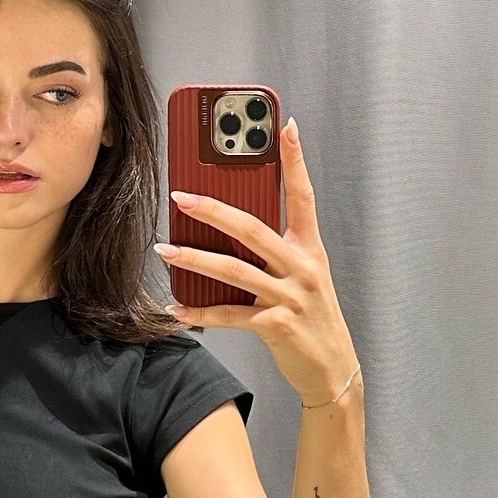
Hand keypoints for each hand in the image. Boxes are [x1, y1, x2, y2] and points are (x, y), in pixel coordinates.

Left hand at [155, 115, 360, 405]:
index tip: (284, 127)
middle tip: (181, 197)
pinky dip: (199, 312)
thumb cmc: (312, 320)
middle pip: (253, 229)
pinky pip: (230, 315)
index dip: (294, 161)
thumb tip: (231, 226)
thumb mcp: (305, 277)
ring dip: (194, 259)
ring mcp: (290, 297)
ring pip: (234, 271)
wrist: (333, 370)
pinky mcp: (276, 327)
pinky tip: (176, 308)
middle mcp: (303, 268)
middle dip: (214, 210)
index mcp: (310, 249)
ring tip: (163, 251)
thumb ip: (276, 251)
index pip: (303, 196)